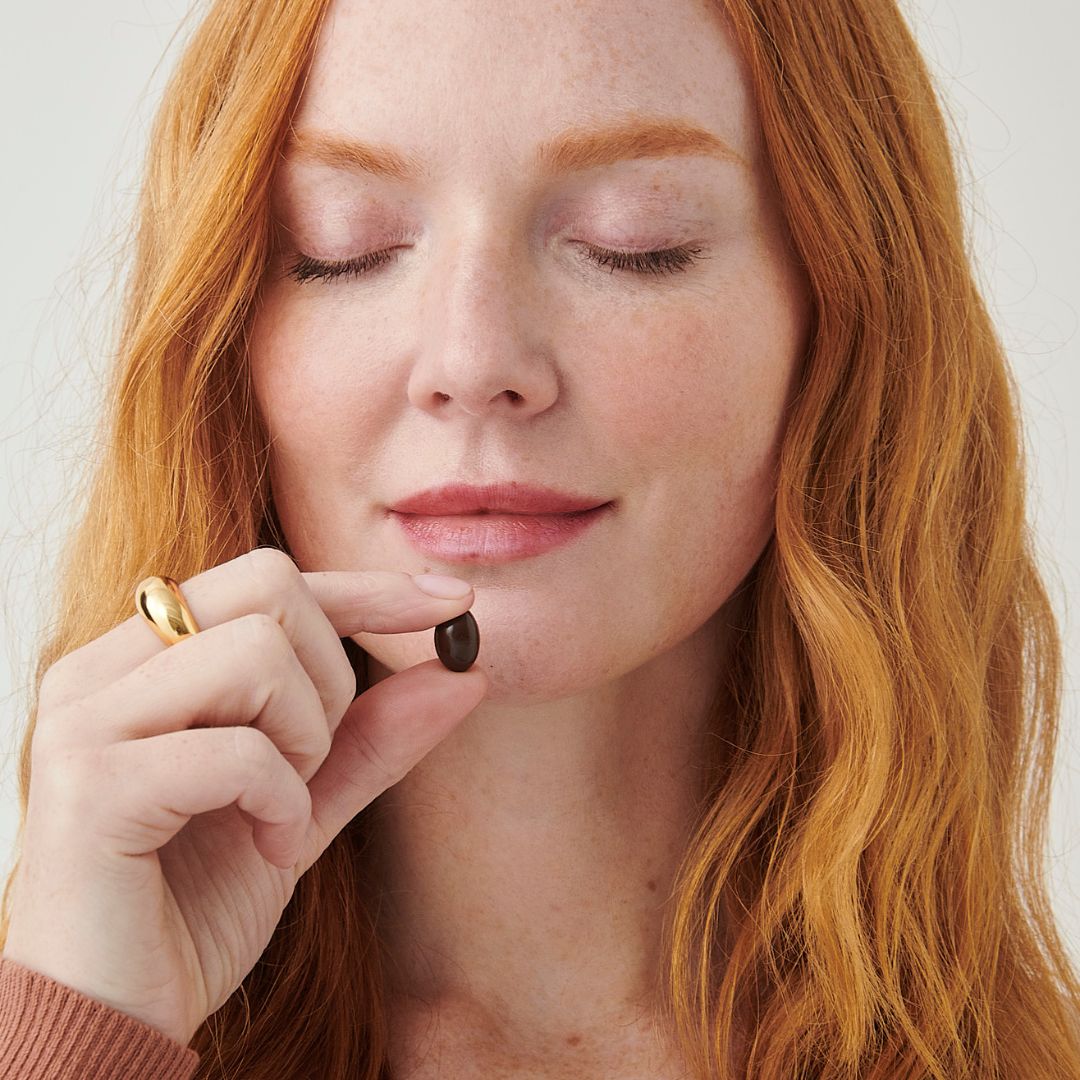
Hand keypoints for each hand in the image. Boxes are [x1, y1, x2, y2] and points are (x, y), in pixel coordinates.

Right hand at [1, 548, 487, 1045]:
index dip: (368, 586)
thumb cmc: (192, 906)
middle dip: (330, 677)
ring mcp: (84, 722)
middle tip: (310, 764)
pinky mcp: (88, 788)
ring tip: (277, 809)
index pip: (268, 577)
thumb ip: (371, 738)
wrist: (113, 1018)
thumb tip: (464, 675)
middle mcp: (101, 670)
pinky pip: (238, 752)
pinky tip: (265, 849)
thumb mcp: (303, 805)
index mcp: (140, 659)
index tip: (451, 602)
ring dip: (303, 739)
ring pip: (257, 653)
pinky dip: (282, 804)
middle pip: (269, 587)